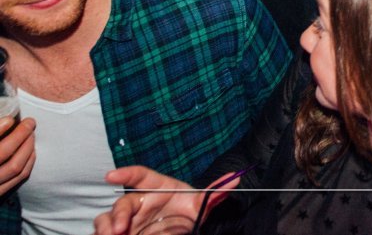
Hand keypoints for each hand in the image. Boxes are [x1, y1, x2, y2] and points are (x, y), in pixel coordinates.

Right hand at [0, 118, 34, 195]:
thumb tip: (7, 121)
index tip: (11, 119)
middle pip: (4, 154)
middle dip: (21, 135)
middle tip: (29, 122)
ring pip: (15, 168)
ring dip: (27, 148)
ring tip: (30, 135)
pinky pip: (19, 179)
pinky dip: (28, 163)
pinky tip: (30, 152)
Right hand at [94, 166, 240, 234]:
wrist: (178, 230)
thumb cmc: (185, 213)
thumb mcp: (200, 206)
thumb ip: (214, 195)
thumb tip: (236, 179)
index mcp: (155, 187)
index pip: (140, 176)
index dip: (126, 173)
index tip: (110, 175)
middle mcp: (138, 202)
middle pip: (122, 203)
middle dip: (117, 216)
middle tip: (120, 229)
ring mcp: (127, 220)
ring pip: (106, 220)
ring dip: (107, 228)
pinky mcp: (120, 232)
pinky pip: (105, 233)